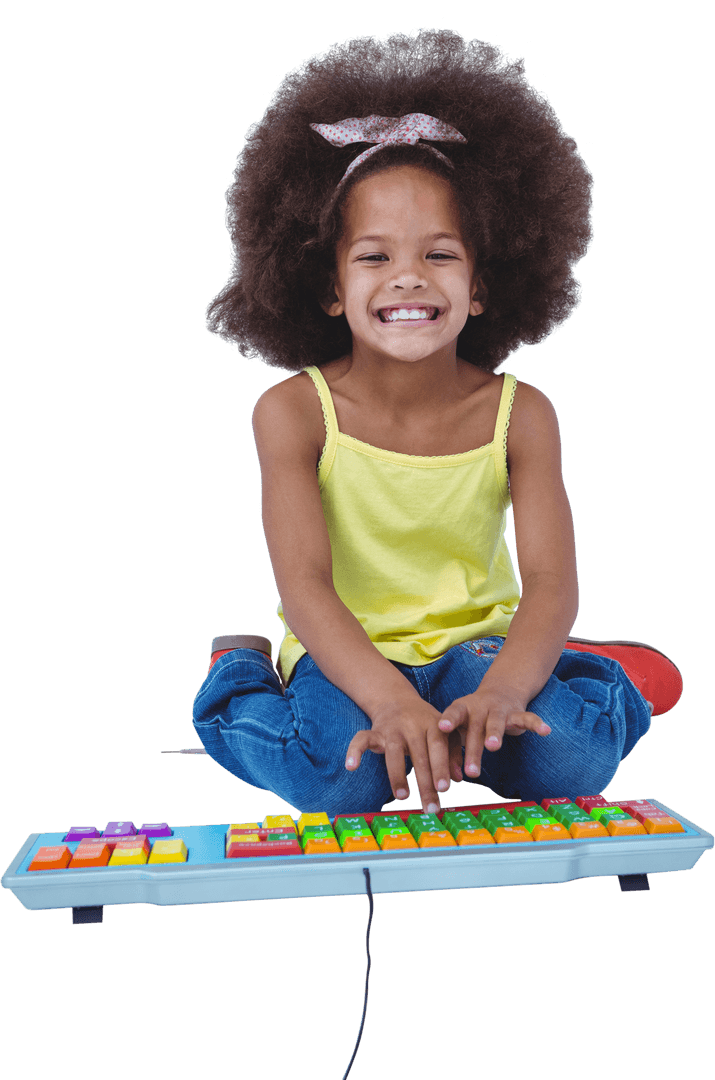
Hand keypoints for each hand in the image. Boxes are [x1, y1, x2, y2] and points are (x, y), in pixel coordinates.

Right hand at [344, 697, 464, 811]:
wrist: (397, 699)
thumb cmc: (425, 721)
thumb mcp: (444, 731)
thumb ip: (452, 752)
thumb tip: (459, 778)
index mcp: (432, 724)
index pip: (438, 746)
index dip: (441, 767)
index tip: (444, 789)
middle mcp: (412, 725)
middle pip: (419, 755)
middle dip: (424, 782)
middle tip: (430, 807)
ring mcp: (392, 728)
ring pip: (394, 753)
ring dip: (398, 776)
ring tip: (403, 797)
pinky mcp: (374, 731)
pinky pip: (362, 739)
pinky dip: (354, 751)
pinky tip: (350, 766)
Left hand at [437, 686, 550, 777]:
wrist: (500, 690)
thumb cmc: (473, 716)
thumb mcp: (461, 724)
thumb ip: (455, 746)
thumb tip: (449, 775)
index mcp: (463, 708)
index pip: (454, 713)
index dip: (448, 720)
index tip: (442, 727)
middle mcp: (480, 708)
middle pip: (475, 729)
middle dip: (473, 750)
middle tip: (470, 772)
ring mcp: (499, 710)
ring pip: (496, 722)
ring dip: (494, 734)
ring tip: (493, 747)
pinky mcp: (516, 713)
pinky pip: (527, 718)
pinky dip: (536, 724)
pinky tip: (545, 731)